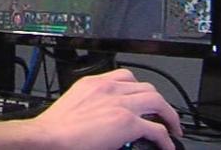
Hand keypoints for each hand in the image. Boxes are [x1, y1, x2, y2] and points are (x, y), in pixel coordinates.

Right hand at [24, 69, 181, 149]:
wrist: (48, 137)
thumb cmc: (54, 127)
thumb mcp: (74, 105)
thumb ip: (90, 104)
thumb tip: (98, 118)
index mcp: (93, 83)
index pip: (125, 76)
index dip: (138, 88)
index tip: (142, 98)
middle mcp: (109, 89)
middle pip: (146, 87)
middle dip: (158, 101)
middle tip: (162, 114)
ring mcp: (120, 104)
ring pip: (157, 101)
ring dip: (168, 115)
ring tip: (172, 128)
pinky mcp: (127, 123)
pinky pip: (157, 129)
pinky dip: (166, 139)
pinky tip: (166, 145)